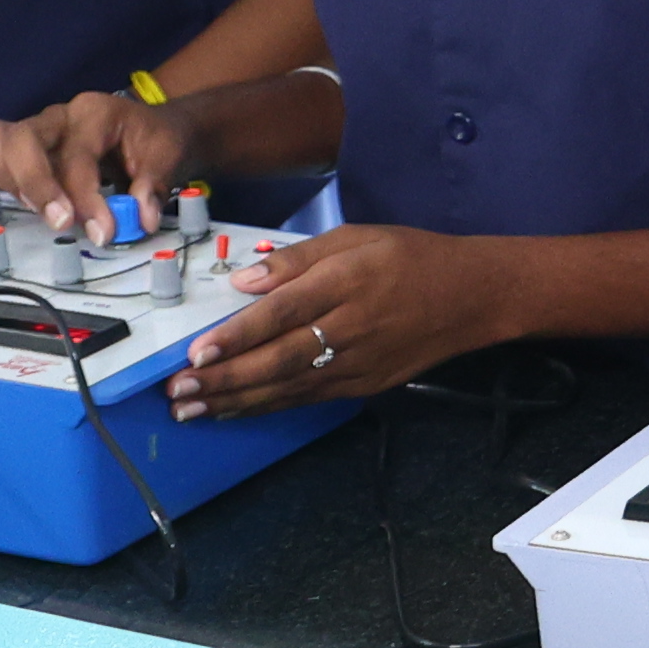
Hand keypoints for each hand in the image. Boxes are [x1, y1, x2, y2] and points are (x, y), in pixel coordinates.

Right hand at [0, 86, 193, 239]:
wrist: (153, 129)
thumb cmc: (155, 139)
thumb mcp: (168, 156)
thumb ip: (153, 187)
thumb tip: (140, 218)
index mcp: (95, 112)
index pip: (77, 156)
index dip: (86, 198)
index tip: (102, 232)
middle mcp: (60, 116)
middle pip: (20, 139)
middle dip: (34, 184)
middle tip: (61, 222)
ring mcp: (38, 129)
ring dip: (13, 184)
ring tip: (47, 214)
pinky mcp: (25, 148)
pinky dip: (5, 184)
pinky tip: (34, 207)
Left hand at [163, 224, 500, 421]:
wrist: (472, 296)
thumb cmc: (409, 257)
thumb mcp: (354, 238)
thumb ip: (295, 260)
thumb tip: (244, 281)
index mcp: (346, 282)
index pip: (282, 313)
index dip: (238, 335)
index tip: (196, 352)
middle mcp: (351, 327)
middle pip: (278, 359)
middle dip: (223, 378)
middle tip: (176, 390)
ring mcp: (358, 362)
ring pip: (287, 387)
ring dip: (234, 400)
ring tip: (189, 409)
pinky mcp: (363, 384)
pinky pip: (306, 397)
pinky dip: (265, 406)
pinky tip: (232, 409)